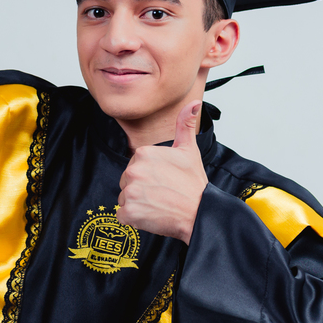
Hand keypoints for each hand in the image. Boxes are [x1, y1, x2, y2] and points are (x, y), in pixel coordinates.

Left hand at [117, 101, 207, 242]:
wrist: (200, 212)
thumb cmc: (193, 184)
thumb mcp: (189, 150)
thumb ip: (184, 124)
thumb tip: (193, 103)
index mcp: (144, 153)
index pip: (134, 166)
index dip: (148, 175)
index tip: (163, 180)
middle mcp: (134, 170)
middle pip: (127, 182)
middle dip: (141, 189)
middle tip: (161, 193)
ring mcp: (130, 191)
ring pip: (124, 198)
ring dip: (137, 204)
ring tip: (158, 204)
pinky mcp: (129, 212)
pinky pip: (122, 215)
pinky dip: (134, 219)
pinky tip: (150, 214)